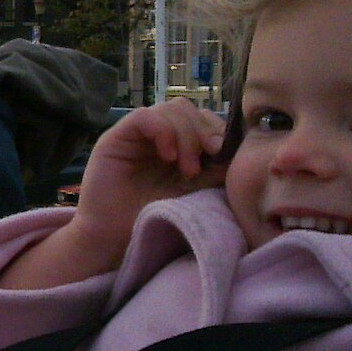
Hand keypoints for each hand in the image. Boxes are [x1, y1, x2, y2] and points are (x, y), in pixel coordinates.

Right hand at [1, 99, 225, 288]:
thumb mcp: (195, 191)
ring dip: (186, 136)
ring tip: (185, 170)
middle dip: (202, 133)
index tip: (223, 155)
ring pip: (170, 109)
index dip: (215, 130)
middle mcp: (155, 135)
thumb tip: (236, 147)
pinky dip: (163, 131)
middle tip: (201, 167)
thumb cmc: (153, 219)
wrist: (116, 241)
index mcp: (176, 144)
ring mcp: (135, 135)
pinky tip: (167, 157)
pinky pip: (144, 117)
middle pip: (187, 109)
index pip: (201, 117)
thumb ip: (215, 168)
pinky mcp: (115, 138)